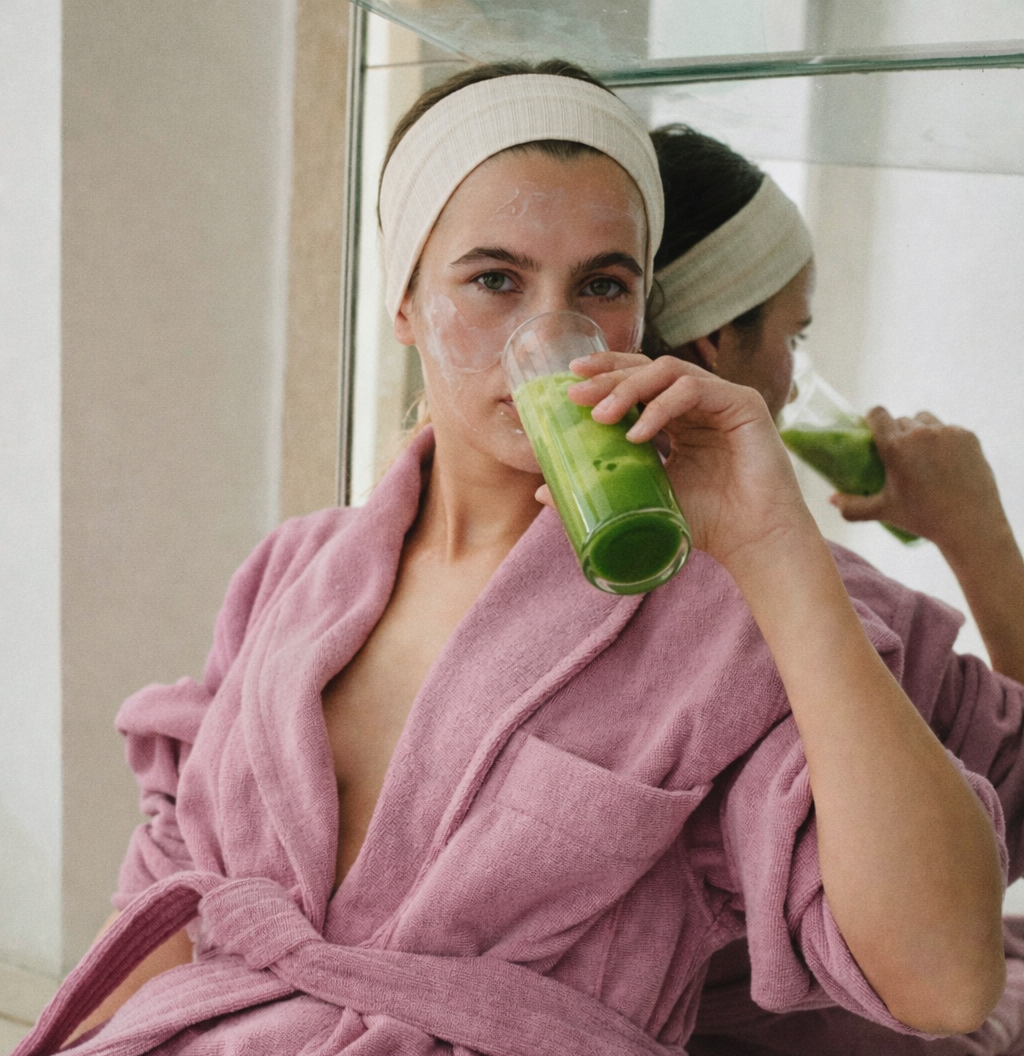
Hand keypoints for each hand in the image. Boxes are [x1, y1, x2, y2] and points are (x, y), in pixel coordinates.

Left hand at [553, 352, 815, 567]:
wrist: (753, 543)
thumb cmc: (706, 523)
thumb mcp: (642, 500)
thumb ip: (601, 489)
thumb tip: (541, 493)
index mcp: (677, 417)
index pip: (638, 380)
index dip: (606, 373)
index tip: (570, 379)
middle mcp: (699, 401)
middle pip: (647, 368)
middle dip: (608, 377)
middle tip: (575, 393)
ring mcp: (722, 398)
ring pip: (668, 371)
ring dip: (629, 389)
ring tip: (602, 417)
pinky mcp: (742, 404)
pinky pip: (694, 390)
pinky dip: (661, 407)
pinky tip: (638, 433)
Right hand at [830, 408, 1006, 554]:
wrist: (970, 525)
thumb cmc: (922, 518)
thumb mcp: (883, 512)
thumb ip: (852, 506)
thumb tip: (831, 500)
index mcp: (895, 446)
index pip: (878, 413)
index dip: (874, 419)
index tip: (875, 432)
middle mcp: (920, 433)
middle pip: (901, 420)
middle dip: (898, 432)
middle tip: (901, 455)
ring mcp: (947, 432)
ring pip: (926, 420)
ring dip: (921, 432)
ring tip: (924, 455)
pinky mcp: (968, 436)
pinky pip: (950, 429)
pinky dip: (945, 440)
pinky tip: (946, 461)